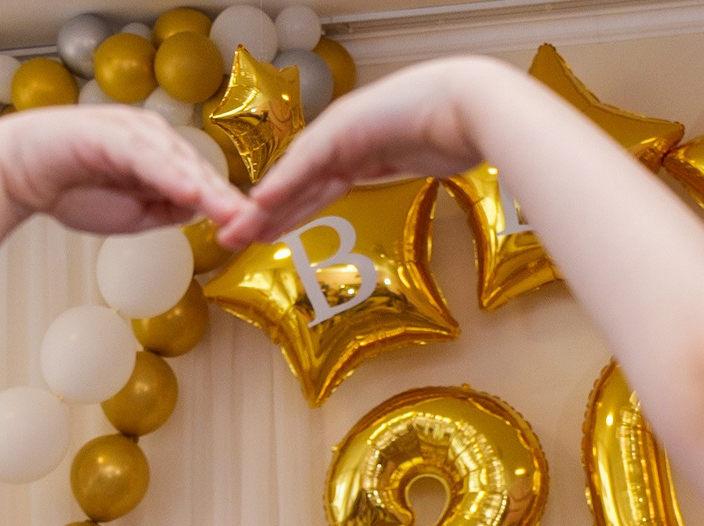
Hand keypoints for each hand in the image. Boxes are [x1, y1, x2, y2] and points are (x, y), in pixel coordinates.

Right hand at [0, 105, 249, 235]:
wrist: (23, 173)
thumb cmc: (75, 190)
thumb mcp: (134, 214)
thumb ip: (167, 210)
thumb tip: (200, 212)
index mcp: (162, 157)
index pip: (202, 184)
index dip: (227, 209)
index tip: (253, 235)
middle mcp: (153, 139)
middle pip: (199, 171)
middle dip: (227, 201)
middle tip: (255, 226)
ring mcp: (133, 133)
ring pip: (179, 162)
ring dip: (206, 188)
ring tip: (231, 212)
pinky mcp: (111, 134)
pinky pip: (146, 156)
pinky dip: (169, 174)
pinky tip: (189, 193)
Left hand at [221, 59, 504, 244]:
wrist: (470, 106)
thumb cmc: (458, 129)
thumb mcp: (425, 155)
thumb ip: (410, 162)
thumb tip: (422, 173)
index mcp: (358, 148)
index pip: (313, 186)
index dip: (287, 210)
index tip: (264, 235)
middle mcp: (342, 140)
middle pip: (294, 186)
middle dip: (264, 217)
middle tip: (233, 240)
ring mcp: (340, 134)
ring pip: (292, 179)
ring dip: (262, 210)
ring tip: (234, 234)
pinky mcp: (343, 132)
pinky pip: (307, 165)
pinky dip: (283, 185)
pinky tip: (259, 204)